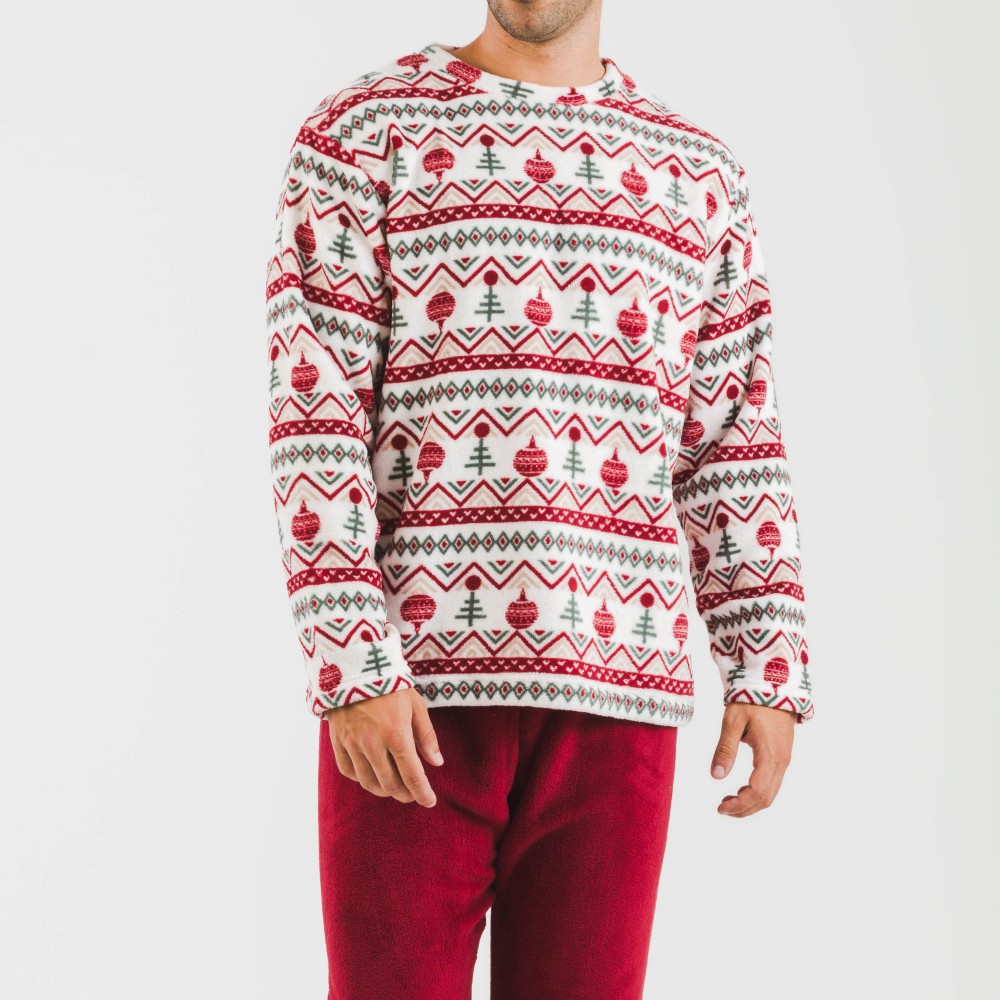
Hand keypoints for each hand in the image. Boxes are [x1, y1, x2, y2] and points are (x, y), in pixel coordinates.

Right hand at [323, 688, 443, 806]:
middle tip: (412, 794)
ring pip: (369, 783)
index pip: (412, 775)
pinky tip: (371, 776)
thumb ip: (426, 736)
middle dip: (405, 794)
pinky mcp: (338, 742)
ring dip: (384, 791)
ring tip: (394, 789)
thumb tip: (437, 763)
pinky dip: (362, 779)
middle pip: (390, 784)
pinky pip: (349, 772)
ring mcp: (353, 745)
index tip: (429, 802)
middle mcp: (373, 745)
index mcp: (396, 735)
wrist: (355, 668)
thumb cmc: (391, 685)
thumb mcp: (415, 705)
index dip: (422, 793)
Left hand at [710, 703, 794, 817]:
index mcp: (769, 754)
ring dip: (751, 803)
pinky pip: (773, 782)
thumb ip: (725, 749)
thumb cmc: (751, 699)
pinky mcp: (782, 756)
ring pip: (771, 793)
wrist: (773, 684)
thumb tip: (716, 775)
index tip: (721, 808)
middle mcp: (781, 761)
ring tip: (728, 801)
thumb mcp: (733, 721)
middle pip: (767, 798)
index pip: (757, 791)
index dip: (740, 804)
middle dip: (744, 809)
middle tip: (722, 808)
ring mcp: (784, 759)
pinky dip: (758, 792)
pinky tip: (741, 789)